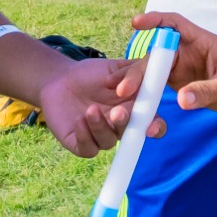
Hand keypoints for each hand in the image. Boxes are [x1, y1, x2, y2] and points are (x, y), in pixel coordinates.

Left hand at [37, 56, 163, 157]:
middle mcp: (120, 126)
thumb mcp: (115, 67)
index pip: (153, 123)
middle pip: (131, 134)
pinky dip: (84, 136)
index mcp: (134, 109)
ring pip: (108, 142)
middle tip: (117, 112)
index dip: (156, 127)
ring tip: (90, 109)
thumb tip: (148, 76)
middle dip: (125, 124)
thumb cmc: (91, 74)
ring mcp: (101, 136)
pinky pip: (88, 149)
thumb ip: (135, 70)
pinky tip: (79, 120)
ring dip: (100, 127)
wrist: (60, 79)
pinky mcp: (81, 144)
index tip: (151, 126)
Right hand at [124, 11, 216, 116]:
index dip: (155, 21)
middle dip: (138, 69)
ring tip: (120, 97)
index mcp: (201, 42)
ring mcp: (181, 68)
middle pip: (156, 54)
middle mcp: (187, 52)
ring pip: (152, 71)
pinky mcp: (179, 83)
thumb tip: (182, 99)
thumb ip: (208, 91)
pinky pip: (157, 86)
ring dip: (136, 82)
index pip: (174, 24)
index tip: (136, 24)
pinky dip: (144, 94)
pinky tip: (131, 105)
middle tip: (123, 88)